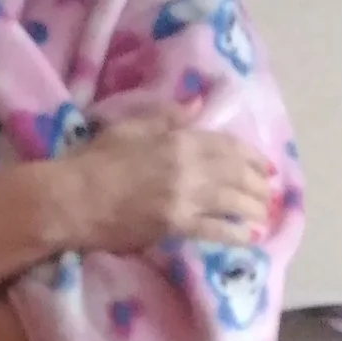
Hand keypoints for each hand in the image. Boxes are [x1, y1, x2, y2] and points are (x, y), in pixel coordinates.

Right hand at [62, 117, 277, 257]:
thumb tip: (198, 104)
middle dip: (258, 183)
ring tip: (264, 212)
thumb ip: (167, 117)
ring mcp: (184, 200)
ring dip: (253, 207)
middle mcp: (189, 169)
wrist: (72, 200)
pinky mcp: (176, 226)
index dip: (250, 156)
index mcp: (179, 140)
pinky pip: (215, 230)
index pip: (226, 146)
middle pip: (236, 175)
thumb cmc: (95, 160)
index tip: (264, 164)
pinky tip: (250, 236)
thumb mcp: (131, 127)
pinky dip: (235, 233)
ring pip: (232, 202)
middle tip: (269, 191)